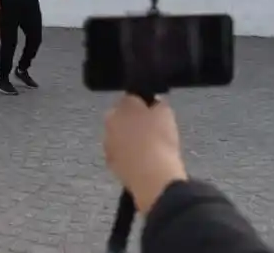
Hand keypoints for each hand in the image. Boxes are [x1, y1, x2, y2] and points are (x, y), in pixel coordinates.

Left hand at [103, 95, 187, 214]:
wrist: (152, 175)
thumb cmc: (160, 140)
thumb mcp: (166, 113)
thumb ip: (157, 104)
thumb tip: (154, 103)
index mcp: (123, 105)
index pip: (131, 98)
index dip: (143, 104)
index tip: (153, 112)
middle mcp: (110, 121)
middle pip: (121, 117)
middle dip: (132, 121)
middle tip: (150, 131)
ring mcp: (107, 143)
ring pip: (118, 136)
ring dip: (128, 140)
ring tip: (148, 149)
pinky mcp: (110, 162)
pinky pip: (119, 154)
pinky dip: (127, 156)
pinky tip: (142, 162)